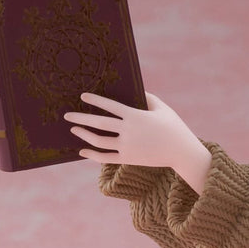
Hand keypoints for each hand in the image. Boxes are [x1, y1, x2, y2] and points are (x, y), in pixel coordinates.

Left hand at [66, 93, 210, 193]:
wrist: (181, 152)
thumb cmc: (173, 126)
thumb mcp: (162, 108)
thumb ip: (147, 97)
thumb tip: (134, 89)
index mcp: (135, 116)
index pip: (110, 106)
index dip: (95, 100)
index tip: (82, 96)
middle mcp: (129, 131)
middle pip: (99, 123)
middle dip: (80, 118)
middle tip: (66, 115)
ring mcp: (127, 146)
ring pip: (99, 141)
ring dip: (84, 135)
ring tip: (74, 129)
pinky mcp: (128, 159)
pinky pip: (105, 157)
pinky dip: (92, 155)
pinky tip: (82, 152)